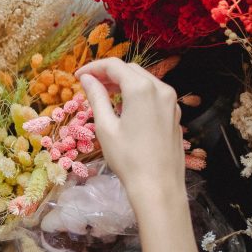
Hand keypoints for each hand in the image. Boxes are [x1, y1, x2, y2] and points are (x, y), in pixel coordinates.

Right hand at [76, 58, 183, 198]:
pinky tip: (125, 107)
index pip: (114, 66)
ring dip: (123, 82)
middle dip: (108, 73)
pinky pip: (154, 94)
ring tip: (104, 95)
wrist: (159, 186)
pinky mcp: (174, 114)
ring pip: (144, 80)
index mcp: (141, 89)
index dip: (93, 67)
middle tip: (88, 85)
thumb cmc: (128, 158)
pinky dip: (136, 93)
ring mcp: (171, 101)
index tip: (77, 76)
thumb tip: (86, 79)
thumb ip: (96, 97)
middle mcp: (160, 89)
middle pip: (130, 70)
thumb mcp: (106, 126)